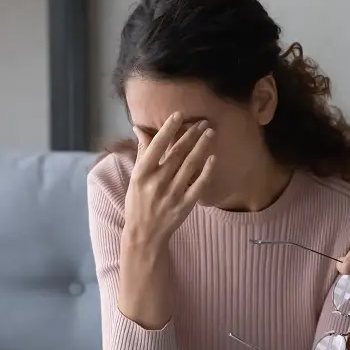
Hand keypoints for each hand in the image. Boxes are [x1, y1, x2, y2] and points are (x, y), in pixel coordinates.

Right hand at [123, 112, 215, 249]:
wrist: (145, 234)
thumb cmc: (138, 202)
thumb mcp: (136, 178)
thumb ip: (142, 153)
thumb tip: (141, 128)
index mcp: (142, 173)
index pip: (156, 146)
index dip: (168, 129)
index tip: (180, 115)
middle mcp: (157, 182)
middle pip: (177, 153)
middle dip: (191, 134)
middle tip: (203, 122)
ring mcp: (172, 194)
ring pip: (190, 165)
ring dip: (202, 147)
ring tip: (210, 133)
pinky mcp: (184, 205)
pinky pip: (199, 185)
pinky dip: (207, 171)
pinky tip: (213, 158)